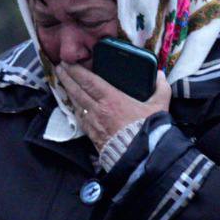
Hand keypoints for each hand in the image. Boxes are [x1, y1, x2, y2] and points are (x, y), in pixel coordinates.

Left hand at [56, 63, 170, 151]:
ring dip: (68, 92)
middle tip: (59, 68)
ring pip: (76, 104)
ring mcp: (93, 123)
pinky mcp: (92, 136)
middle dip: (66, 78)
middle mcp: (98, 109)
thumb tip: (161, 75)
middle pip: (77, 90)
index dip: (76, 71)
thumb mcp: (159, 105)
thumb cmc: (148, 130)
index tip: (67, 62)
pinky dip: (75, 109)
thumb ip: (161, 88)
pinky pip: (80, 119)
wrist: (142, 157)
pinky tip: (75, 106)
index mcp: (111, 99)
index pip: (88, 81)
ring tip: (64, 83)